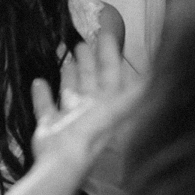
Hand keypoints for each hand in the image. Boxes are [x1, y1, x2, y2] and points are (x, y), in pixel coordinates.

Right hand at [31, 28, 140, 168]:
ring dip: (68, 73)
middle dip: (88, 60)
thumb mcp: (118, 108)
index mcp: (107, 103)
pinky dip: (42, 95)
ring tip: (62, 54)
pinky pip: (45, 107)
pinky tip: (38, 80)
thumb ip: (135, 93)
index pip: (111, 72)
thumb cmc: (91, 132)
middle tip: (81, 41)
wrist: (63, 161)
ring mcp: (69, 119)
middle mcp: (90, 110)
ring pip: (70, 90)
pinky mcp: (50, 127)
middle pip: (91, 79)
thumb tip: (156, 76)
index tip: (104, 33)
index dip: (110, 53)